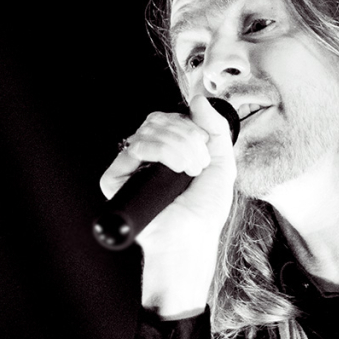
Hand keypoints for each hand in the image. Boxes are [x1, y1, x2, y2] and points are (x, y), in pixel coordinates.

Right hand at [100, 95, 235, 318]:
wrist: (192, 239)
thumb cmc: (204, 211)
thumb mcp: (221, 163)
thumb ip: (215, 128)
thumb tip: (198, 99)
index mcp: (168, 151)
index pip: (170, 118)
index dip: (190, 126)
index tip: (205, 148)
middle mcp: (147, 156)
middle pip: (158, 120)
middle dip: (187, 137)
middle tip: (199, 163)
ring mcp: (131, 166)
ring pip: (149, 130)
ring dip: (179, 146)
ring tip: (190, 171)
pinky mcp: (116, 179)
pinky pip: (134, 148)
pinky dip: (162, 152)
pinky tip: (175, 171)